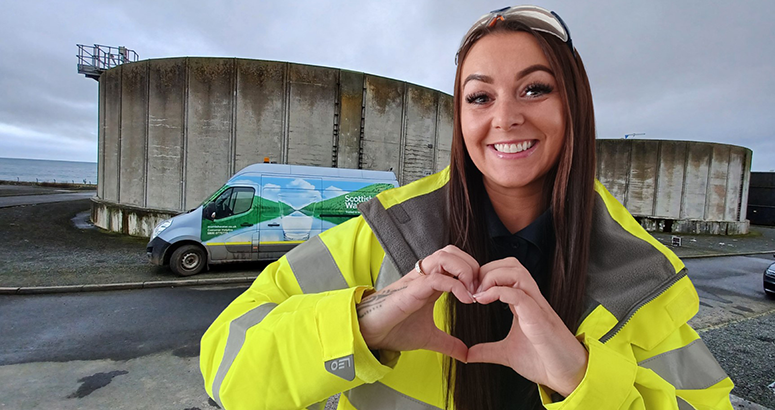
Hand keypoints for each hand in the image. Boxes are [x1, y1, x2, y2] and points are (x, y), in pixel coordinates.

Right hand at [357, 245, 477, 361]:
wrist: (370, 333)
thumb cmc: (394, 329)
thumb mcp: (429, 337)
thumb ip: (449, 343)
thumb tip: (466, 355)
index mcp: (430, 282)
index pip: (455, 260)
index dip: (473, 271)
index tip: (483, 293)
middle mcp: (424, 276)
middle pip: (452, 251)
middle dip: (472, 265)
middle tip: (481, 289)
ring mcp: (417, 280)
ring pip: (444, 256)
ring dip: (465, 270)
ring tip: (473, 292)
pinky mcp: (411, 290)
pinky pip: (437, 277)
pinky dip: (456, 285)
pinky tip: (467, 300)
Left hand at [467, 257, 587, 396]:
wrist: (566, 375)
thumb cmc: (542, 361)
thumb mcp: (506, 353)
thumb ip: (486, 350)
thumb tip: (466, 354)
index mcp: (523, 302)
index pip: (505, 270)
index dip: (484, 274)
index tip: (468, 291)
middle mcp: (531, 299)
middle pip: (510, 264)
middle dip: (486, 270)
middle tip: (470, 289)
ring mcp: (536, 306)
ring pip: (516, 271)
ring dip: (492, 277)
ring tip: (477, 293)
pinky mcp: (538, 317)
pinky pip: (519, 294)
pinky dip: (498, 292)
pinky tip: (483, 300)